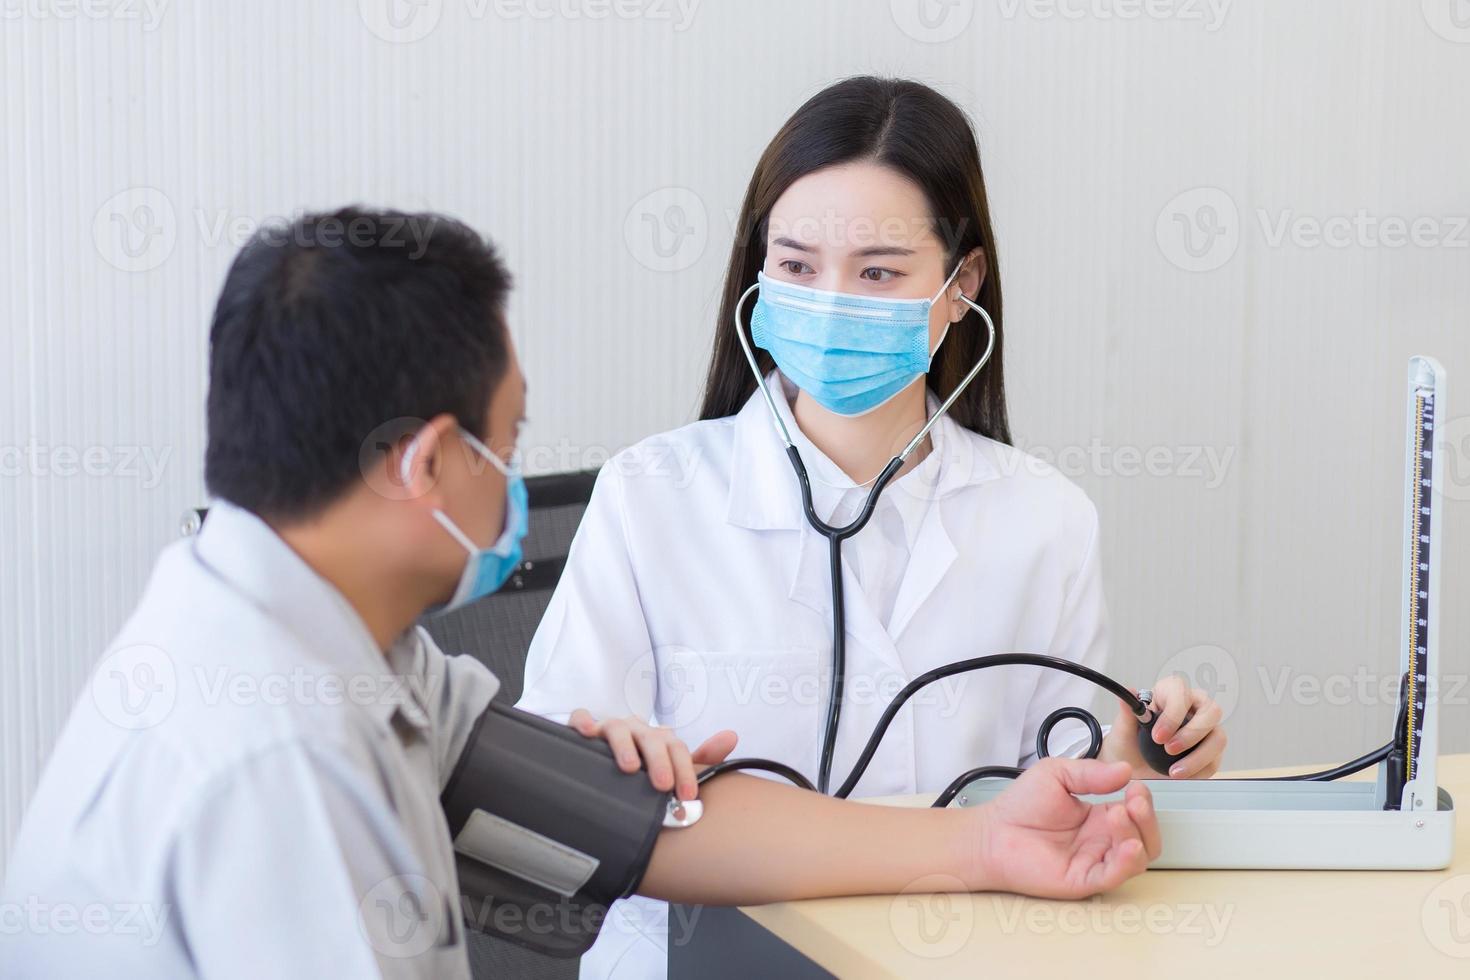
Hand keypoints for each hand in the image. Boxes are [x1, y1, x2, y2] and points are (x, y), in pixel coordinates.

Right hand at [569, 709, 737, 801]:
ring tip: (629, 767)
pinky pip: (581, 718)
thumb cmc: (641, 767)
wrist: (602, 765)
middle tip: (663, 785)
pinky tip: (587, 733)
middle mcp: (636, 729)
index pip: (676, 748)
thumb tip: (731, 736)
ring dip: (625, 746)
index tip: (688, 796)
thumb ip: (701, 758)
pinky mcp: (584, 728)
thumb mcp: (670, 766)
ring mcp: (609, 728)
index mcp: (657, 738)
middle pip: (651, 738)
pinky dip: (583, 722)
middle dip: (659, 761)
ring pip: (618, 728)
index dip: (685, 770)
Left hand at [973, 758, 1159, 897]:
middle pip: (1146, 836)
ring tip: (1121, 814)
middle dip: (1148, 818)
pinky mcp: (1084, 879)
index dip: (1142, 799)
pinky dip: (1128, 861)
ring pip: (1137, 857)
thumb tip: (1124, 769)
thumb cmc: (1020, 806)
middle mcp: (1102, 840)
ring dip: (1140, 835)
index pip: (1136, 810)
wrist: (992, 833)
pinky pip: (1115, 875)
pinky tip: (1128, 844)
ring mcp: (1095, 860)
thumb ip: (1090, 773)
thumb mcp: (1056, 775)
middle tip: (1134, 800)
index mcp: (1099, 816)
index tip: (1135, 785)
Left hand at [1099, 674, 1226, 778]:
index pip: (1181, 691)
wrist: (1133, 770)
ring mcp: (1206, 731)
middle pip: (1211, 711)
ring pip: (1219, 737)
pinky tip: (1181, 776)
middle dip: (1192, 733)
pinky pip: (1216, 761)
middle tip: (1169, 750)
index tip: (1157, 735)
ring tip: (1174, 771)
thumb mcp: (1122, 731)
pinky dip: (1199, 771)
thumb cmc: (1129, 744)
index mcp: (1170, 694)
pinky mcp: (1211, 753)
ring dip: (1198, 756)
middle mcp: (1193, 708)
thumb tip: (1128, 692)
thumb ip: (1127, 713)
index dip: (1173, 713)